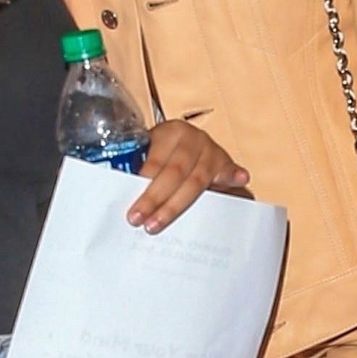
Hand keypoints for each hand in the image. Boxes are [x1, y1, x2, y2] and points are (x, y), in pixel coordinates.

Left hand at [128, 121, 247, 233]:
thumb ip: (137, 168)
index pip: (156, 162)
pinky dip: (235, 176)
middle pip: (175, 173)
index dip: (144, 187)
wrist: (191, 147)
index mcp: (171, 132)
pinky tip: (240, 181)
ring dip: (176, 206)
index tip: (133, 208)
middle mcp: (193, 139)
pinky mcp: (227, 165)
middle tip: (141, 222)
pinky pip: (231, 173)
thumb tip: (117, 189)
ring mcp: (212, 151)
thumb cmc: (164, 155)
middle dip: (156, 200)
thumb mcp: (149, 154)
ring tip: (157, 225)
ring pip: (196, 181)